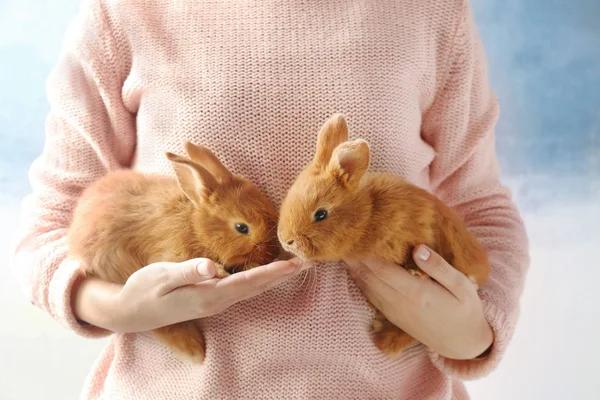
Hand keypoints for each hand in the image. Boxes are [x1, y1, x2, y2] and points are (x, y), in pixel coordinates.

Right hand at [73, 258, 309, 332]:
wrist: (130, 312)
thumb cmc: (144, 290)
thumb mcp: (162, 277)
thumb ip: (188, 271)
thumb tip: (212, 267)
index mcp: (209, 296)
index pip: (250, 281)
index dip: (275, 272)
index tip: (297, 264)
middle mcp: (217, 301)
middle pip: (258, 286)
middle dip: (284, 274)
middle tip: (309, 261)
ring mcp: (215, 301)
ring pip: (252, 288)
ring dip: (275, 277)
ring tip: (296, 266)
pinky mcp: (210, 297)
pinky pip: (242, 287)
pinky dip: (260, 279)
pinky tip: (268, 272)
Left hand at [344, 245, 492, 359]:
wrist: (463, 344)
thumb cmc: (465, 310)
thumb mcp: (461, 286)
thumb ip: (439, 267)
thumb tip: (417, 248)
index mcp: (417, 293)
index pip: (382, 269)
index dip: (366, 252)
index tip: (358, 234)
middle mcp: (400, 303)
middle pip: (369, 276)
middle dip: (354, 257)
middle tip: (342, 237)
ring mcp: (394, 311)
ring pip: (366, 286)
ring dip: (353, 268)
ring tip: (343, 248)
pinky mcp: (392, 316)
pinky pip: (370, 296)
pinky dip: (359, 280)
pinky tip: (354, 269)